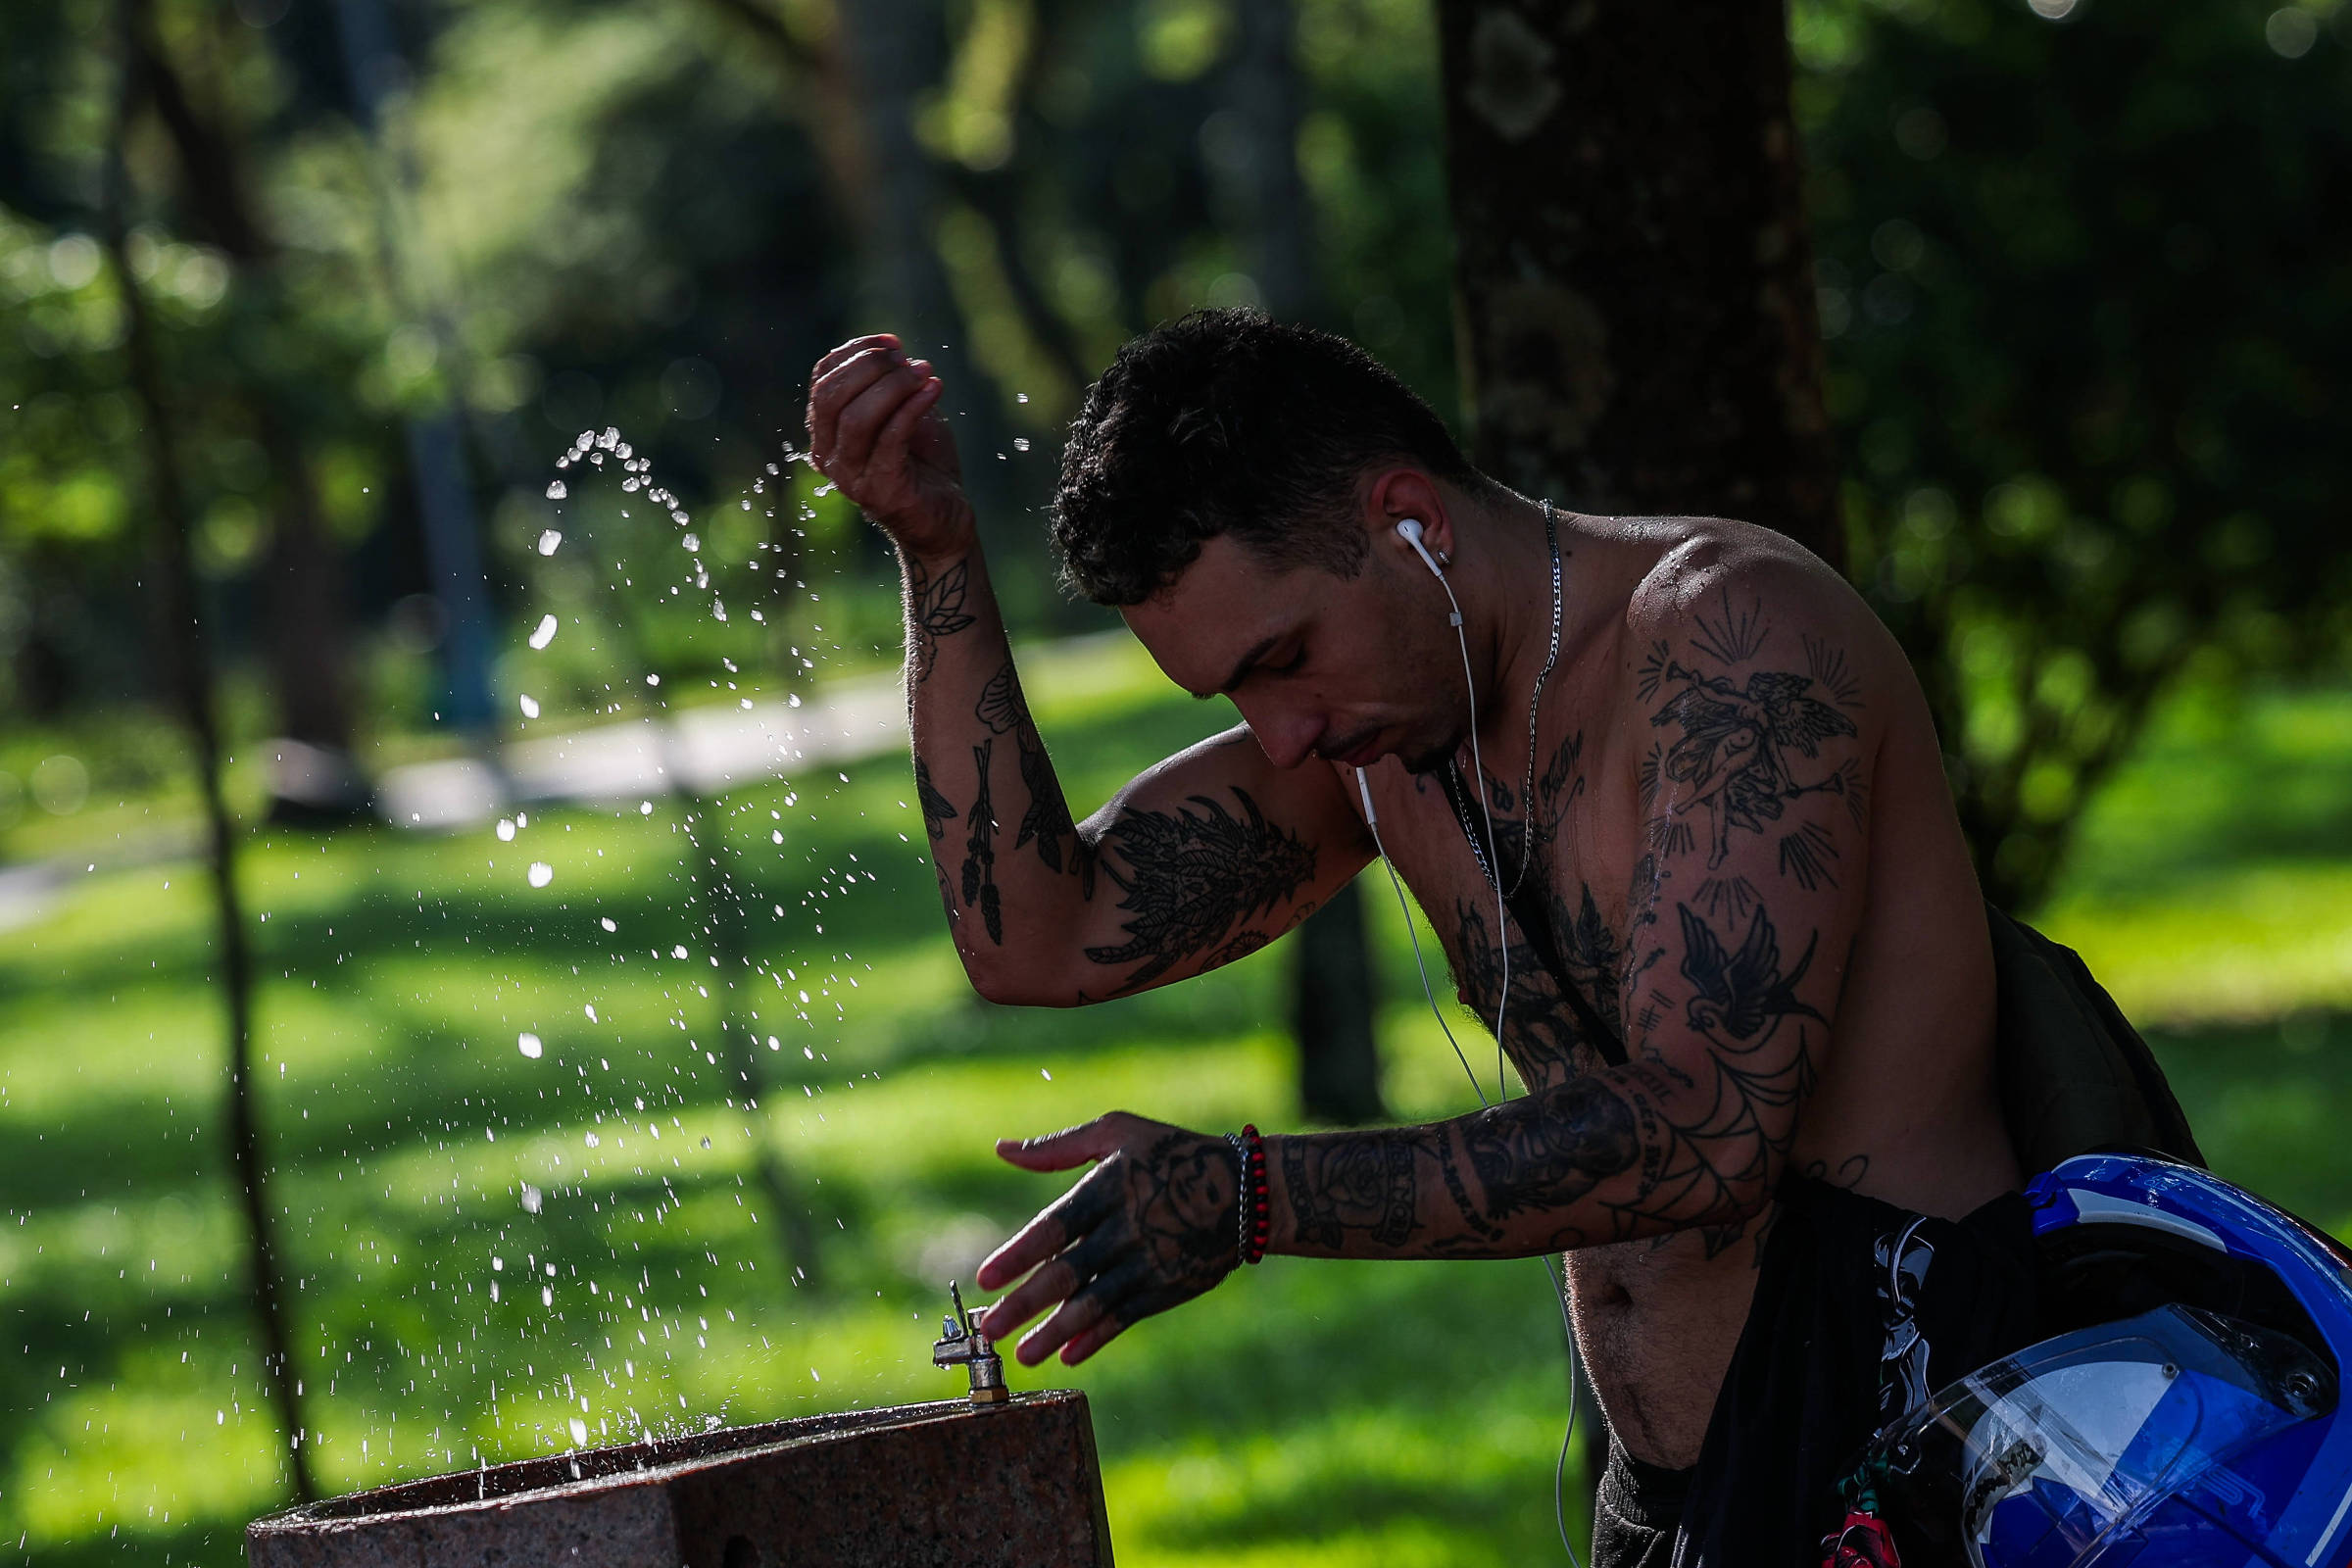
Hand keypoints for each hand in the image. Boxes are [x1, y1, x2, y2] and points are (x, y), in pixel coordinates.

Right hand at [805, 333, 972, 557]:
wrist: (945, 518)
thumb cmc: (923, 463)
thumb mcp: (902, 413)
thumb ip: (889, 385)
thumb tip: (893, 351)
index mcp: (825, 431)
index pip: (823, 379)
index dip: (855, 352)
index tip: (893, 343)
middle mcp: (828, 455)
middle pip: (832, 396)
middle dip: (871, 367)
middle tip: (908, 360)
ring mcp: (850, 477)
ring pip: (856, 418)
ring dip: (894, 387)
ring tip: (925, 374)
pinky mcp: (880, 491)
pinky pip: (890, 439)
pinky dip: (912, 408)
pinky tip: (934, 389)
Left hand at [974, 1113, 1239, 1365]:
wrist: (1247, 1192)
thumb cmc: (1171, 1154)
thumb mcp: (1118, 1133)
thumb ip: (1057, 1147)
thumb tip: (1001, 1149)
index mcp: (1108, 1187)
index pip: (1055, 1226)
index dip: (1019, 1254)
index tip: (984, 1279)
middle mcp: (1127, 1228)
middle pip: (1067, 1273)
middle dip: (1025, 1304)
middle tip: (990, 1329)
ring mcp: (1149, 1262)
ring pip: (1094, 1303)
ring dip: (1056, 1332)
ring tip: (1023, 1355)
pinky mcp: (1167, 1287)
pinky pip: (1126, 1317)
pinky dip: (1097, 1338)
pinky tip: (1068, 1355)